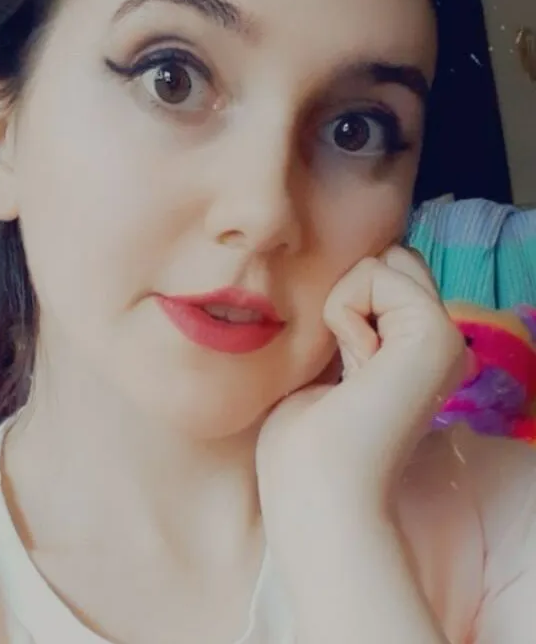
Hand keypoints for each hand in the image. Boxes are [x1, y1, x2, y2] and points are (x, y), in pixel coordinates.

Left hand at [257, 246, 464, 509]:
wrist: (316, 488)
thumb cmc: (304, 442)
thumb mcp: (324, 368)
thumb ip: (347, 324)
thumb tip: (338, 283)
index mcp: (412, 354)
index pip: (383, 277)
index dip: (346, 298)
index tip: (337, 359)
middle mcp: (435, 343)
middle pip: (388, 260)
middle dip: (349, 293)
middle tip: (344, 359)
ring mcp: (443, 338)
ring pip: (381, 262)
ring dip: (342, 305)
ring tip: (350, 367)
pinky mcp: (435, 334)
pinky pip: (374, 274)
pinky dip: (344, 311)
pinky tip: (355, 365)